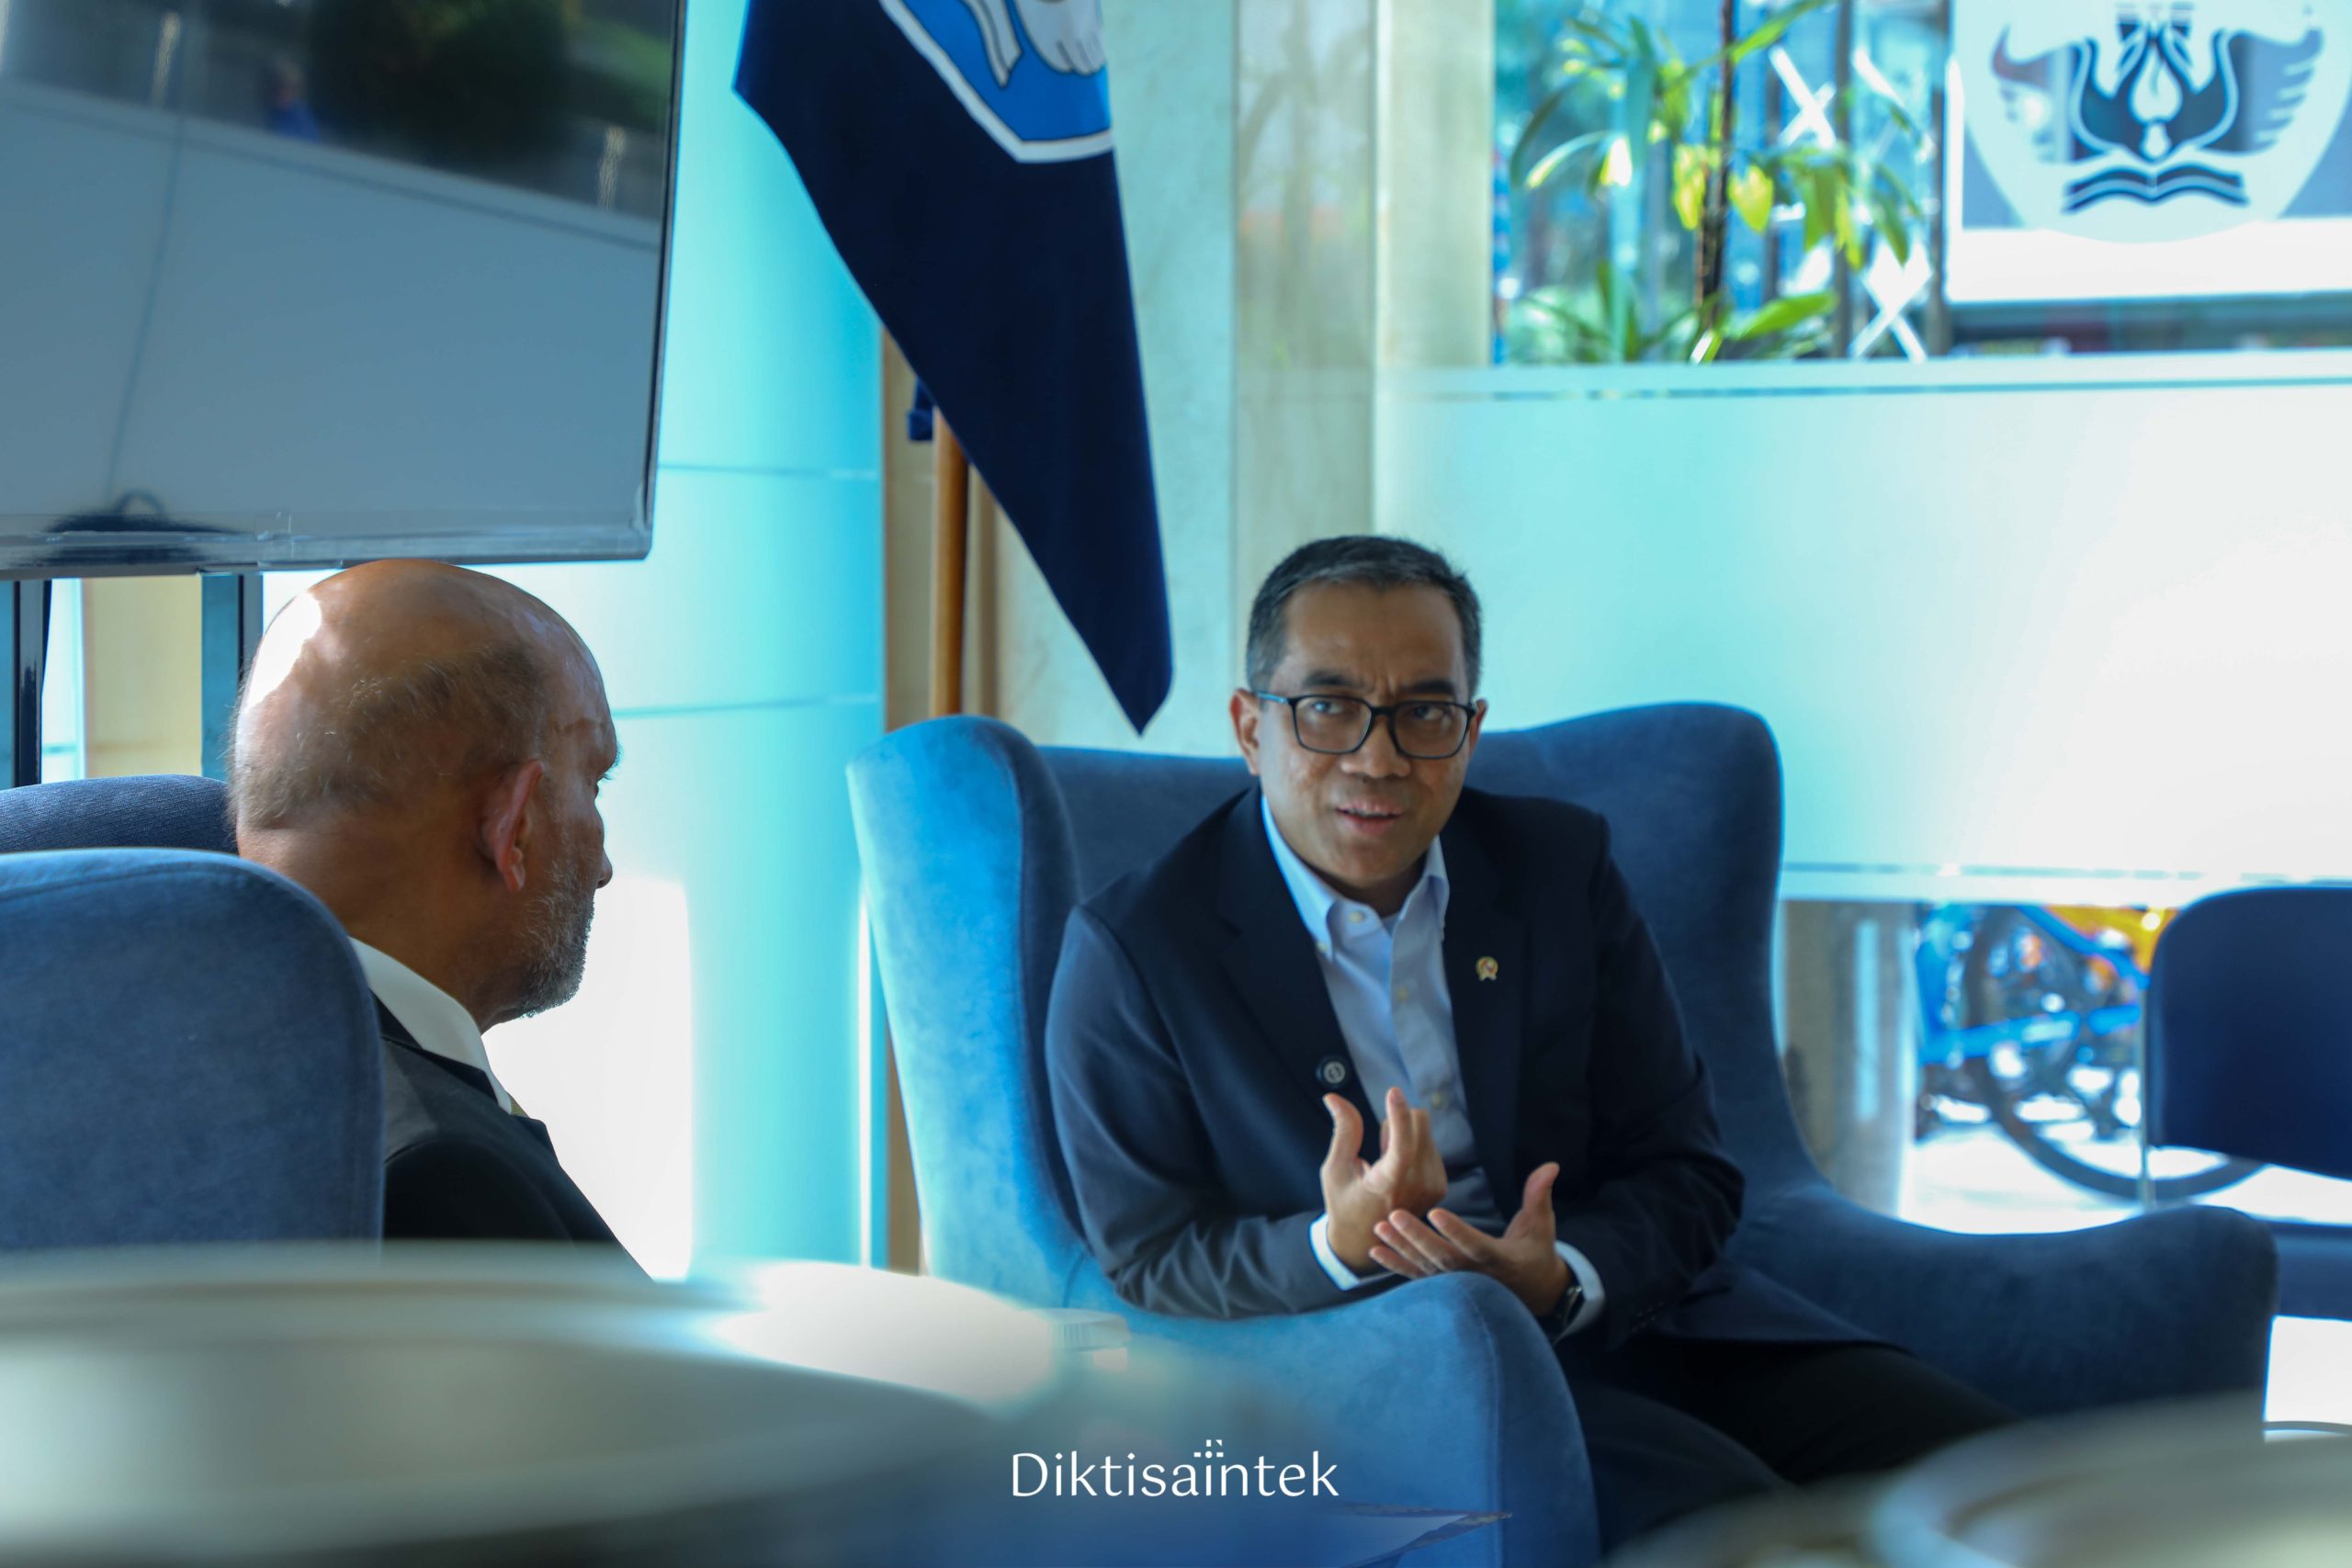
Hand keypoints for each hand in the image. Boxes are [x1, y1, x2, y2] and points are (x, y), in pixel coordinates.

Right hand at [1321, 1088, 1446, 1274]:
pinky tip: (1400, 1169)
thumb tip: (1333, 1098)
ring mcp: (1432, 1186)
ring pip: (1425, 1131)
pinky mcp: (1441, 1185)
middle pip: (1419, 1123)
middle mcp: (1417, 1185)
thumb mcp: (1335, 1169)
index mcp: (1387, 1184)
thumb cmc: (1344, 1203)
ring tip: (1387, 1162)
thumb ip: (1343, 1132)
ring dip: (1406, 1134)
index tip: (1392, 1092)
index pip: (1401, 1145)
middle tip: (1378, 1145)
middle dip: (1398, 1120)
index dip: (1397, 1115)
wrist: (1366, 1240)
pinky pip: (1430, 1145)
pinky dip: (1414, 1147)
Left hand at [1370, 1162, 1571, 1317]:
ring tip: (1380, 1227)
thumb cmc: (1536, 1252)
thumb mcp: (1542, 1225)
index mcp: (1500, 1259)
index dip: (1456, 1231)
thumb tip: (1551, 1165)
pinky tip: (1376, 1250)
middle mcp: (1476, 1275)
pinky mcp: (1445, 1287)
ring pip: (1427, 1268)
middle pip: (1444, 1257)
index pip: (1475, 1244)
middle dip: (1418, 1237)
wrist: (1532, 1292)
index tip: (1436, 1212)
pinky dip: (1396, 1265)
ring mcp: (1459, 1284)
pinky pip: (1418, 1278)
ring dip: (1401, 1249)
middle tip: (1395, 1215)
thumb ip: (1539, 1196)